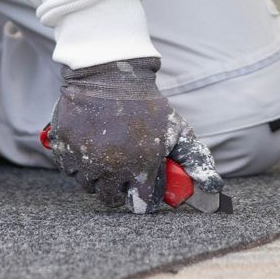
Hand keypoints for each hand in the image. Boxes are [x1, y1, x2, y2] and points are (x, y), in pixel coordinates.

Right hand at [47, 57, 222, 213]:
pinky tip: (87, 147)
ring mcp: (85, 159)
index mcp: (141, 167)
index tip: (141, 184)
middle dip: (117, 190)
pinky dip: (76, 163)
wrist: (110, 73)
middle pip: (111, 200)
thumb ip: (195, 159)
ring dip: (96, 177)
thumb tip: (214, 187)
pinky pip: (68, 169)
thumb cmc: (146, 103)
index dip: (143, 195)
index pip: (141, 205)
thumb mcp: (176, 129)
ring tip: (103, 157)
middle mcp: (111, 168)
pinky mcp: (64, 147)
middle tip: (120, 172)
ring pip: (88, 186)